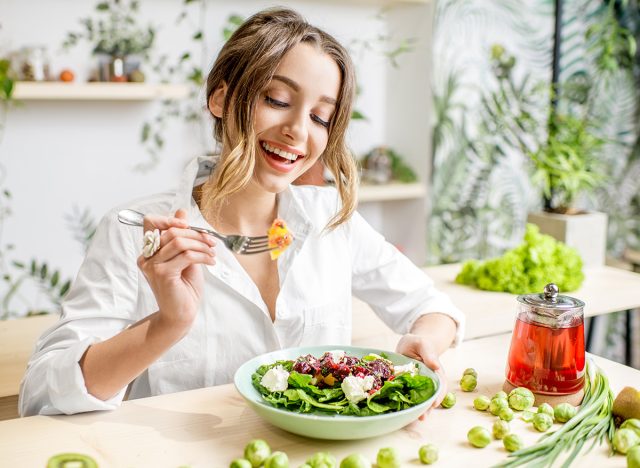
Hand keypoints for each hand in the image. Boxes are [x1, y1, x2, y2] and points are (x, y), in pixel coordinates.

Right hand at [137, 209, 215, 333]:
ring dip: (201, 244)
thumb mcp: (185, 256)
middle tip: (211, 241)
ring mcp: (152, 266)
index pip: (150, 222)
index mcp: (149, 251)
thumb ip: (182, 236)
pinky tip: (211, 261)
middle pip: (170, 231)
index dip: (169, 218)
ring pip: (179, 241)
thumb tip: (182, 211)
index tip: (187, 224)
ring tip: (212, 252)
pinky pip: (186, 255)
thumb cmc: (184, 288)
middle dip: (196, 233)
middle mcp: (146, 257)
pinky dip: (202, 255)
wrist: (182, 314)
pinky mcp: (162, 274)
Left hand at [395, 333, 447, 419]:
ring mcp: (418, 386)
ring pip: (420, 400)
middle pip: (431, 397)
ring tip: (413, 419)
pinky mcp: (407, 387)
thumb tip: (435, 365)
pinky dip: (405, 404)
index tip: (433, 404)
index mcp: (435, 372)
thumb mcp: (423, 344)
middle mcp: (428, 382)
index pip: (440, 386)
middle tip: (421, 417)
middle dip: (427, 408)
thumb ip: (429, 354)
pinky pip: (407, 397)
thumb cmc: (418, 343)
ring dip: (418, 409)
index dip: (438, 396)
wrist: (410, 344)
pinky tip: (401, 411)